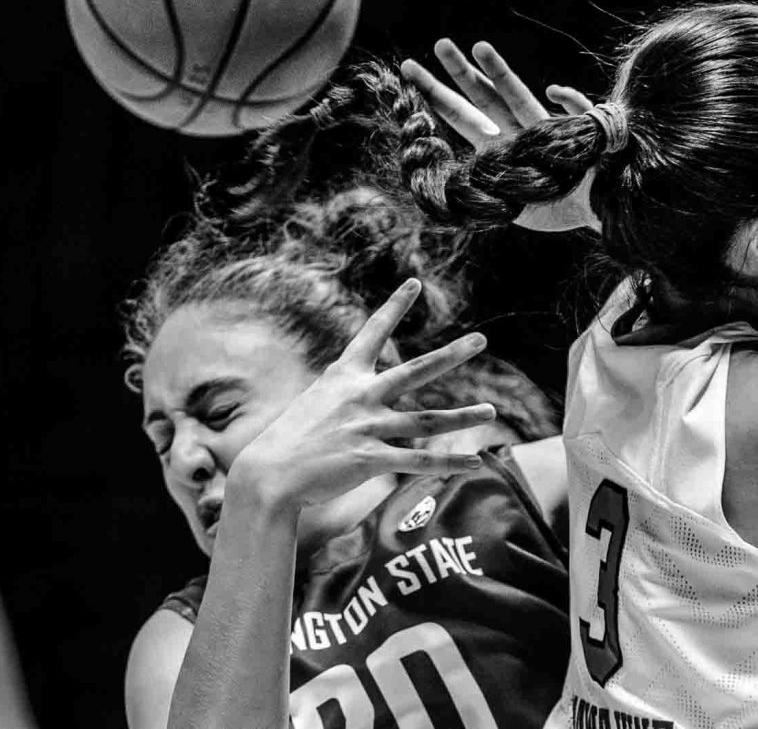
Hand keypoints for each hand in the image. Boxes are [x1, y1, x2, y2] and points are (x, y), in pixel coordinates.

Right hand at [232, 279, 496, 509]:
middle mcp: (360, 396)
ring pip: (426, 420)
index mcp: (343, 377)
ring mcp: (367, 427)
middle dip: (451, 354)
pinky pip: (418, 461)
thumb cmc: (288, 440)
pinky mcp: (370, 459)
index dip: (394, 307)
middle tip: (482, 340)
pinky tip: (475, 463)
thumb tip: (362, 394)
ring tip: (492, 410)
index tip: (414, 282)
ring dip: (462, 417)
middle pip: (416, 371)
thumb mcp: (315, 402)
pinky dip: (449, 463)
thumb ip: (344, 395)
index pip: (372, 333)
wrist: (265, 475)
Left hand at [401, 40, 598, 231]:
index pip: (462, 117)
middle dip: (461, 73)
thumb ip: (487, 192)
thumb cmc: (560, 206)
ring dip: (500, 74)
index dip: (434, 95)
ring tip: (478, 46)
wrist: (603, 207)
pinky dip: (568, 101)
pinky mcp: (583, 131)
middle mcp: (520, 132)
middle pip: (484, 98)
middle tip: (440, 44)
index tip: (408, 69)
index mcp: (501, 148)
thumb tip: (454, 182)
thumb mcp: (512, 210)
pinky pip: (576, 113)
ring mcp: (550, 130)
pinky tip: (554, 91)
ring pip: (520, 98)